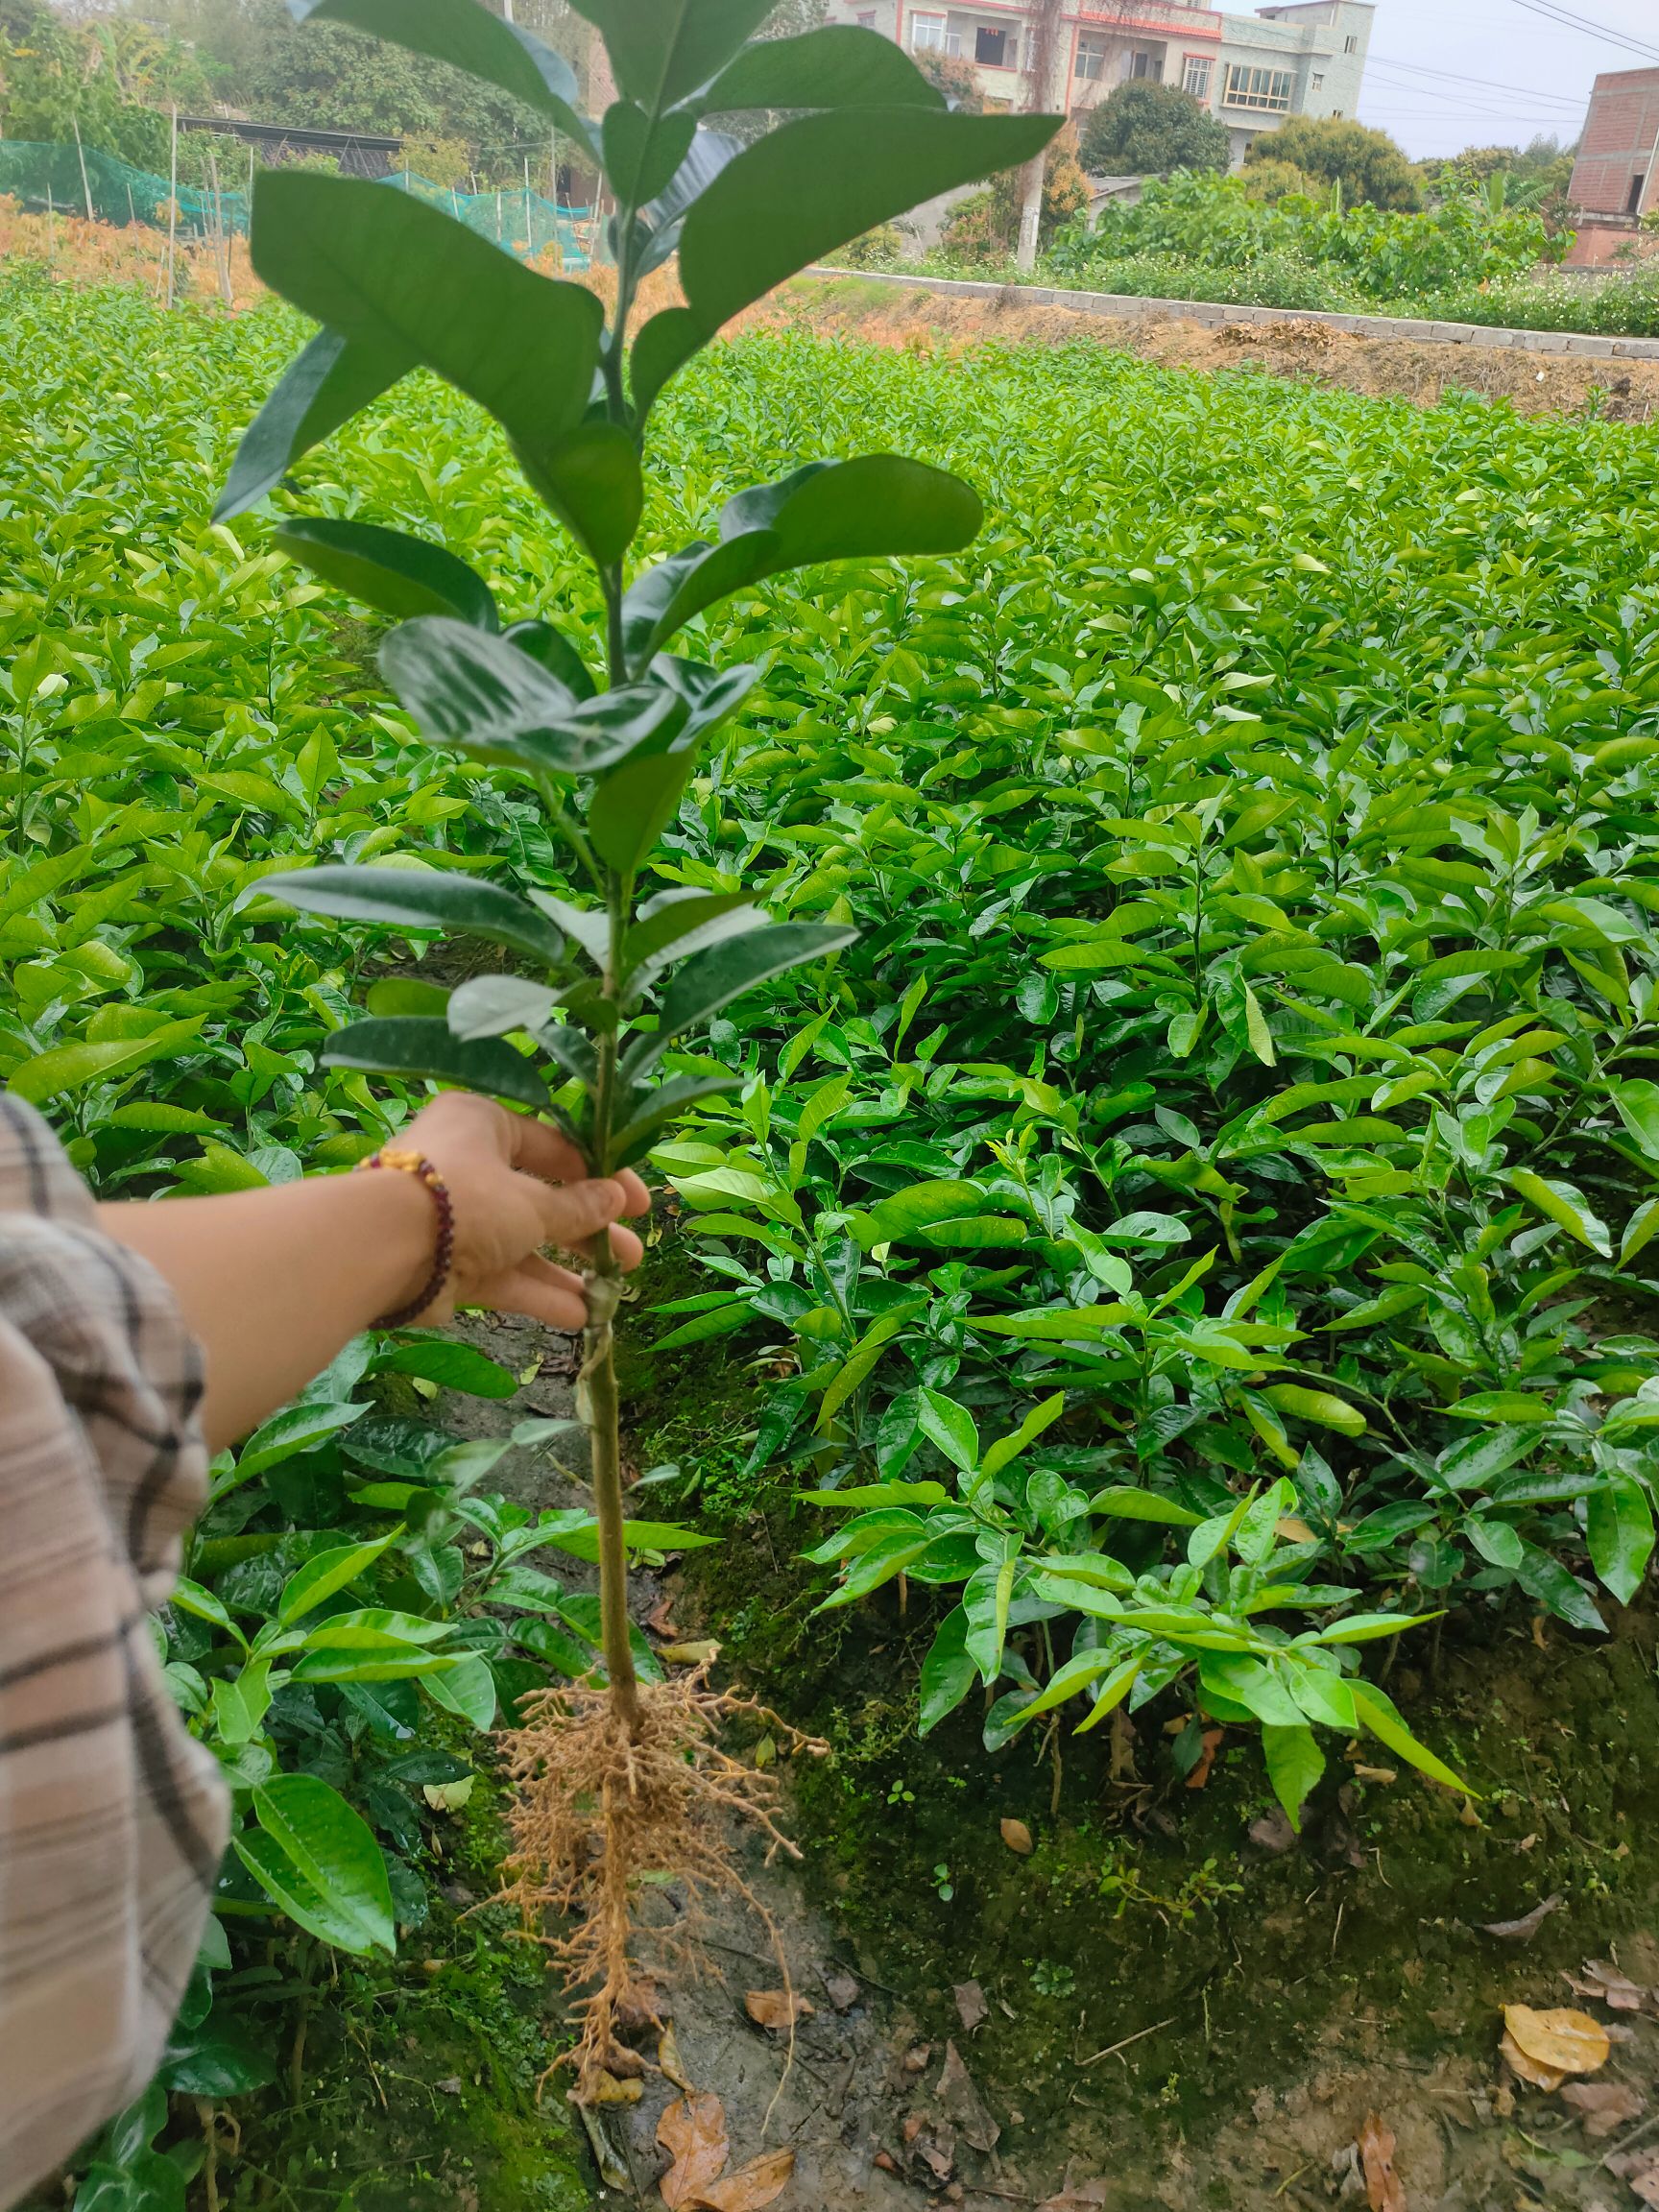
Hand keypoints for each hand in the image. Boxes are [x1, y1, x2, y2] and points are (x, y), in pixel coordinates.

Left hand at [396, 1093, 648, 1331]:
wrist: (383, 1250)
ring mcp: (457, 1219)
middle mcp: (469, 1165)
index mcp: (484, 1124)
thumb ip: (578, 1207)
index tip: (637, 1203)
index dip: (600, 1175)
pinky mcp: (447, 1265)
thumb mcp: (534, 1201)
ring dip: (568, 1268)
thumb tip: (614, 1201)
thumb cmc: (466, 1199)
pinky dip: (537, 1292)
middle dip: (590, 1230)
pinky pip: (501, 1274)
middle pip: (542, 1197)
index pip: (553, 1145)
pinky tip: (580, 1316)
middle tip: (633, 1255)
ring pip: (523, 1241)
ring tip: (616, 1292)